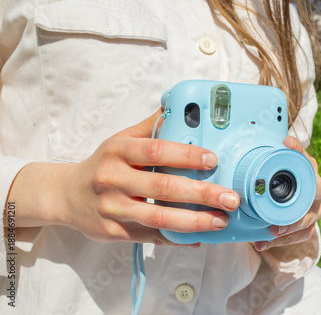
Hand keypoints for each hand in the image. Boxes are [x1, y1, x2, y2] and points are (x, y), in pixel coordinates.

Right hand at [48, 109, 239, 245]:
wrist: (66, 195)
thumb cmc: (102, 164)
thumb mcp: (120, 140)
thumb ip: (150, 126)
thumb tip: (178, 105)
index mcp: (117, 151)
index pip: (156, 150)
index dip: (186, 155)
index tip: (214, 160)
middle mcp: (113, 179)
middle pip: (163, 187)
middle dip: (202, 193)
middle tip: (230, 198)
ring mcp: (112, 209)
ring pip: (158, 218)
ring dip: (194, 222)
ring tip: (221, 221)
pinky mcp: (113, 232)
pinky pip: (150, 238)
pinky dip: (177, 240)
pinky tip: (199, 239)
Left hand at [253, 136, 320, 251]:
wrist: (284, 204)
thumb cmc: (273, 182)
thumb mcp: (268, 171)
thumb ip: (259, 161)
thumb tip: (231, 148)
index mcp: (306, 167)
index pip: (304, 155)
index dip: (297, 148)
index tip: (285, 142)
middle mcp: (314, 185)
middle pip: (318, 188)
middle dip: (300, 198)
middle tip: (279, 205)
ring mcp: (315, 206)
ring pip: (310, 217)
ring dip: (291, 226)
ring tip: (272, 231)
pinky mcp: (310, 223)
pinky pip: (303, 234)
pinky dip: (283, 241)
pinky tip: (262, 243)